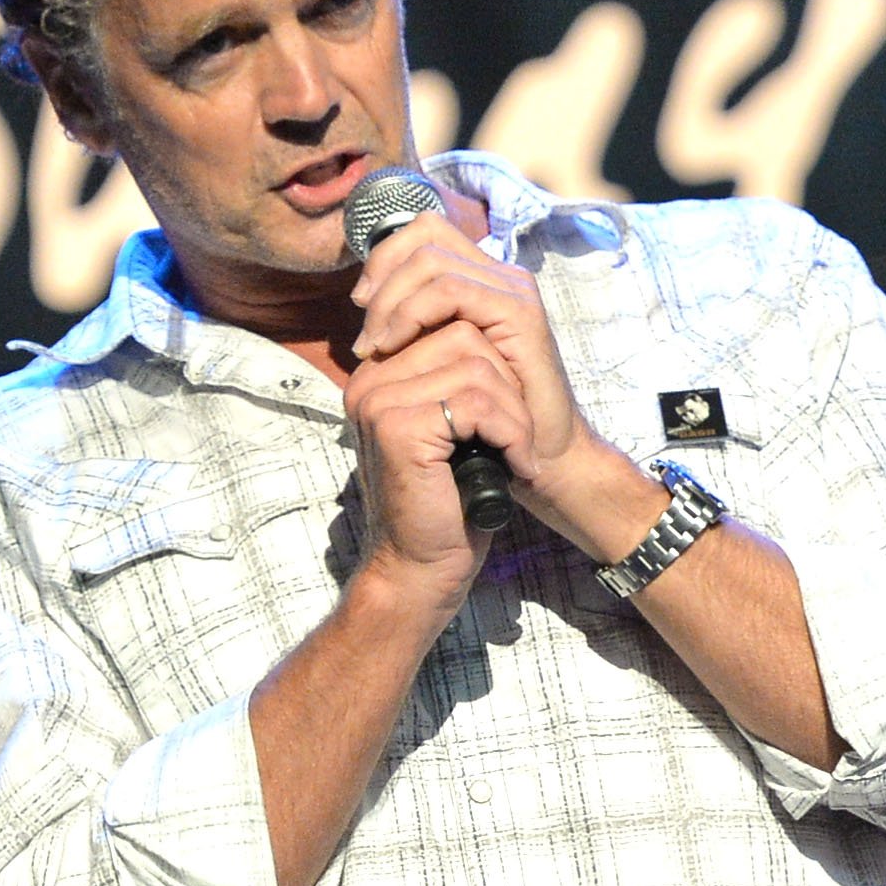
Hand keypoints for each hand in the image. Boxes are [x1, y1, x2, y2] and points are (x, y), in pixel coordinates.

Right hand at [337, 241, 532, 603]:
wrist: (422, 567)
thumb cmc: (447, 501)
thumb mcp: (454, 426)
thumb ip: (455, 374)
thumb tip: (486, 326)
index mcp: (379, 373)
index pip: (448, 318)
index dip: (495, 363)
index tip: (505, 416)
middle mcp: (370, 380)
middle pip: (465, 333)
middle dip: (508, 386)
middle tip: (515, 437)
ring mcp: (379, 400)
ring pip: (477, 363)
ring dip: (513, 412)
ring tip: (514, 452)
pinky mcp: (398, 426)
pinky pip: (478, 402)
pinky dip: (511, 433)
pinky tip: (513, 464)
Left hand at [348, 212, 665, 560]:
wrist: (539, 454)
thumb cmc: (487, 416)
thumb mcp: (438, 362)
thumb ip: (412, 327)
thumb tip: (362, 303)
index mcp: (481, 278)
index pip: (424, 230)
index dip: (385, 256)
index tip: (361, 304)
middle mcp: (500, 274)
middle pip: (425, 233)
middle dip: (381, 276)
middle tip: (364, 331)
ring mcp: (512, 289)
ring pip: (431, 259)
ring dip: (391, 301)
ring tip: (375, 346)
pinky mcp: (518, 312)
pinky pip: (449, 291)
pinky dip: (411, 314)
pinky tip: (394, 347)